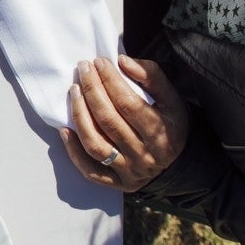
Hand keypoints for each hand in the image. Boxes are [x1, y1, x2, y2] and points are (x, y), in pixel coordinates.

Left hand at [60, 56, 188, 191]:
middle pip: (109, 121)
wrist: (180, 162)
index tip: (98, 62)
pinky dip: (74, 151)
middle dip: (92, 91)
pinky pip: (90, 171)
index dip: (110, 81)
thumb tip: (122, 61)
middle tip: (82, 69)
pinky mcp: (118, 183)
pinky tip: (64, 130)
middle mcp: (145, 154)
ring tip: (73, 91)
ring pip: (96, 144)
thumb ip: (152, 76)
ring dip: (79, 116)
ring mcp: (130, 170)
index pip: (129, 104)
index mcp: (162, 131)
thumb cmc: (171, 123)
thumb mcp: (172, 98)